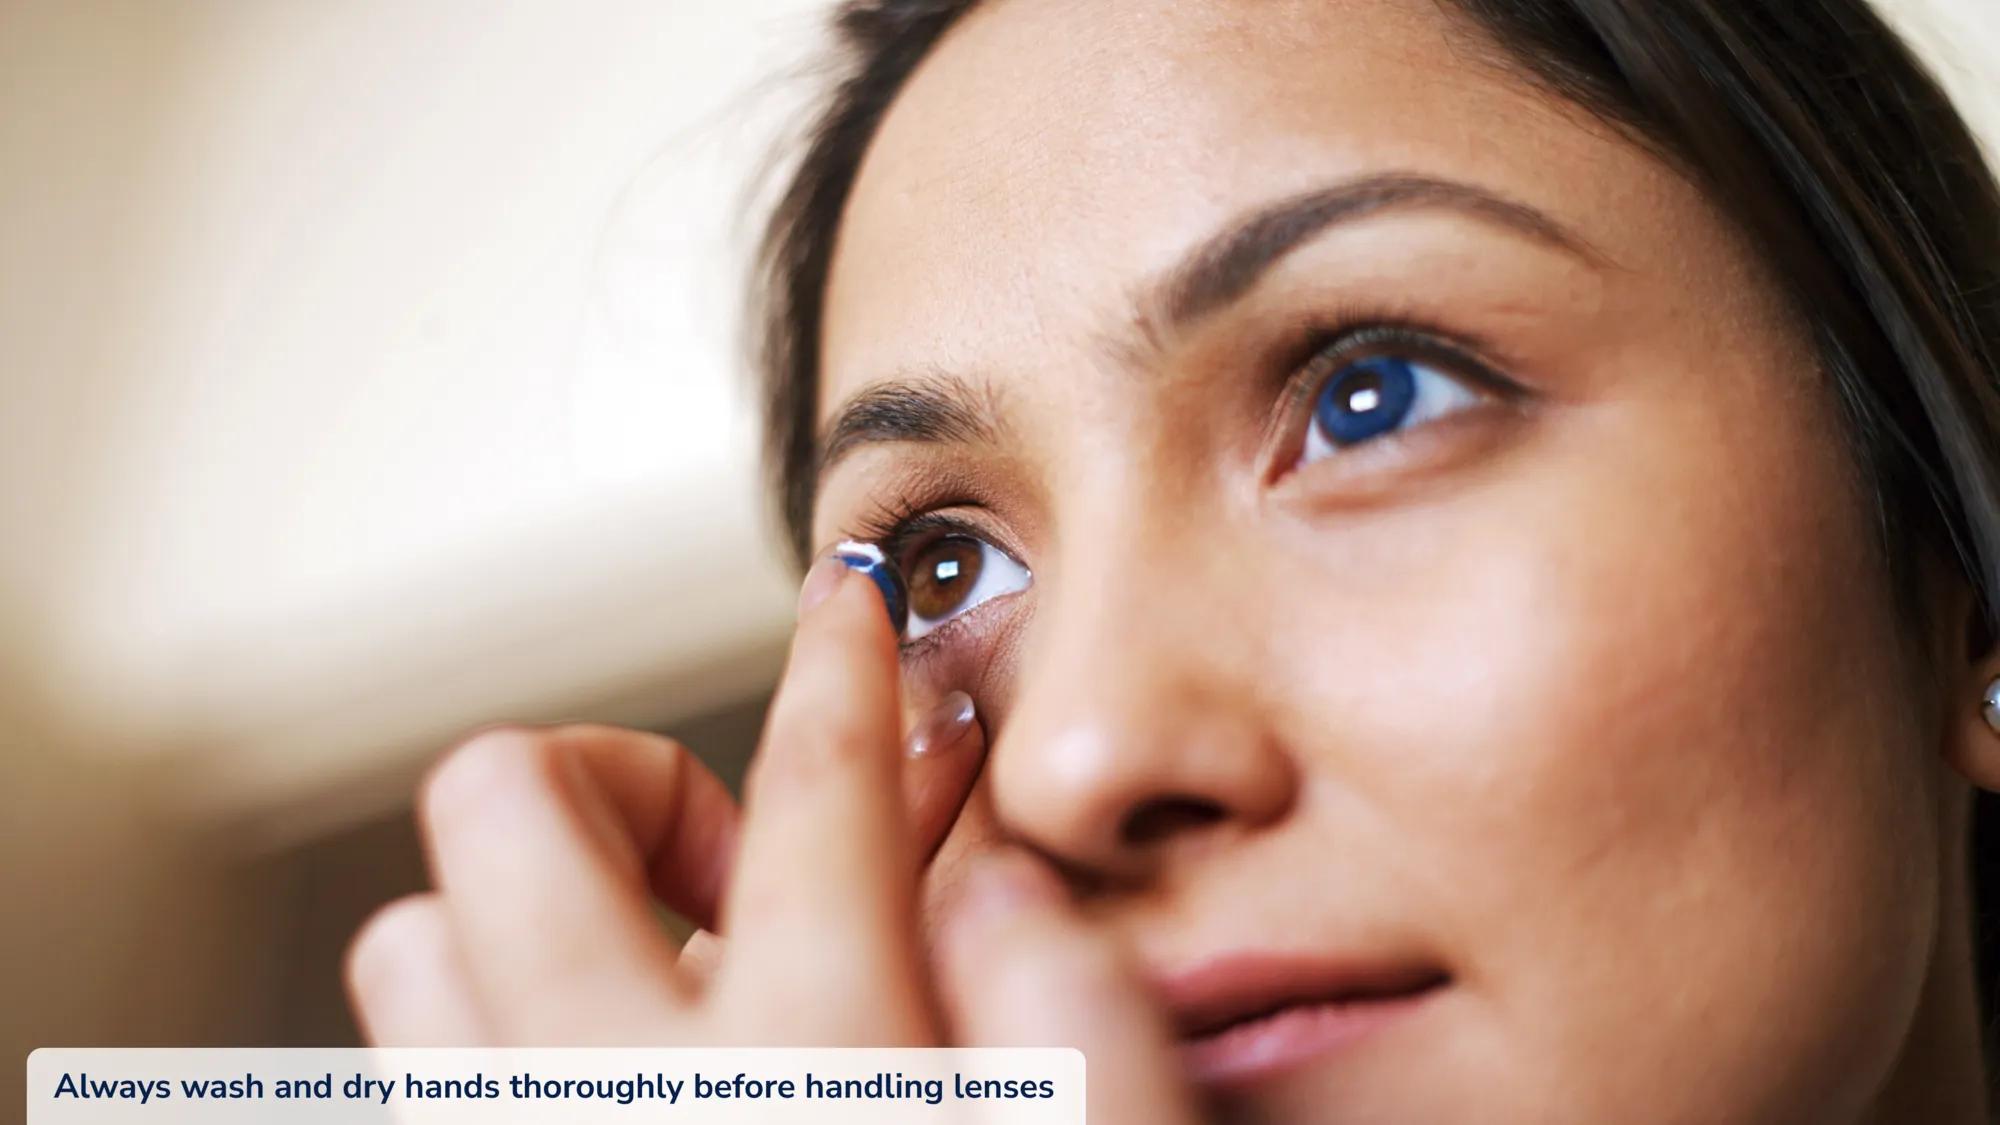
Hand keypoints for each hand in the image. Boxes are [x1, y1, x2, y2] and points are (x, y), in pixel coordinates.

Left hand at [344, 559, 1202, 1120]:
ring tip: (666, 984)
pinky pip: (412, 1076)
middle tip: (738, 869)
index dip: (849, 672)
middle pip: (513, 809)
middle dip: (626, 782)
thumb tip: (999, 875)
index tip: (855, 613)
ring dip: (530, 919)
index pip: (821, 794)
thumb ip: (1087, 1025)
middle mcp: (639, 1103)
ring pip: (416, 940)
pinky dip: (491, 1038)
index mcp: (822, 1068)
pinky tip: (614, 1087)